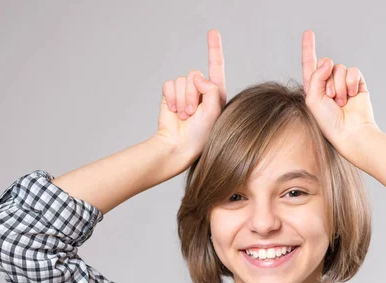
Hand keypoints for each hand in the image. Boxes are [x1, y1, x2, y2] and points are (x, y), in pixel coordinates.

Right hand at [153, 29, 225, 174]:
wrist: (179, 146)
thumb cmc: (201, 135)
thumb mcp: (214, 111)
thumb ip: (211, 89)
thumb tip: (196, 77)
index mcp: (215, 94)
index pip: (216, 68)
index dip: (214, 49)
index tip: (212, 32)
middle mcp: (200, 91)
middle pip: (195, 74)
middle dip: (192, 94)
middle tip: (192, 114)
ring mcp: (185, 93)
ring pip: (182, 79)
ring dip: (182, 98)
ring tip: (184, 116)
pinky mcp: (170, 96)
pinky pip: (169, 84)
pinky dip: (171, 97)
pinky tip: (174, 111)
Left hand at [302, 30, 379, 165]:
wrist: (350, 132)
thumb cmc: (328, 123)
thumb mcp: (313, 100)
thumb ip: (315, 77)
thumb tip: (328, 62)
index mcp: (314, 88)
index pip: (310, 64)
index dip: (309, 48)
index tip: (308, 33)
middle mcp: (328, 84)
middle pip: (325, 63)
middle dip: (326, 78)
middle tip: (329, 97)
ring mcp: (343, 84)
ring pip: (339, 68)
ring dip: (339, 85)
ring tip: (340, 101)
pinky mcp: (357, 84)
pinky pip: (352, 71)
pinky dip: (350, 82)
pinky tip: (352, 96)